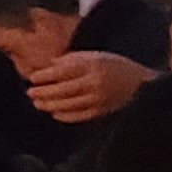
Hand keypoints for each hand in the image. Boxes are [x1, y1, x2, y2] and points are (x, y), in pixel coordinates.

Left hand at [25, 50, 151, 122]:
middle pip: (64, 89)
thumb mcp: (95, 56)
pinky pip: (81, 115)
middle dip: (44, 92)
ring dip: (51, 105)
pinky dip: (66, 115)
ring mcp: (100, 98)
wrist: (142, 83)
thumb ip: (72, 60)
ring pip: (70, 104)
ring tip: (37, 103)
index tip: (32, 78)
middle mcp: (96, 82)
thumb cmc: (115, 66)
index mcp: (93, 65)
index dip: (45, 76)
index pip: (63, 71)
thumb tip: (48, 65)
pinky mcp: (104, 111)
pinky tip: (54, 113)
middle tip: (30, 93)